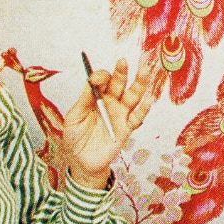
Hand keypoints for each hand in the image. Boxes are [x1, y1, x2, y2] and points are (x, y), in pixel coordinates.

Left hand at [61, 58, 156, 189]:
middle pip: (119, 83)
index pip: (103, 80)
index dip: (101, 77)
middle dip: (121, 72)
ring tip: (144, 70)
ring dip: (139, 83)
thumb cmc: (75, 138)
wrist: (81, 162)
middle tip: (123, 61)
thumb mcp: (74, 117)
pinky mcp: (127, 127)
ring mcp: (120, 114)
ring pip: (133, 95)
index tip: (96, 79)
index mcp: (96, 96)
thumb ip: (84, 100)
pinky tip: (149, 98)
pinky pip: (138, 116)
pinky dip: (144, 108)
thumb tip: (91, 81)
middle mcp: (111, 102)